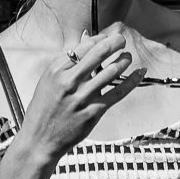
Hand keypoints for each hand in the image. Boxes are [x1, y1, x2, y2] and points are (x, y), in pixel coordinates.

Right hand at [16, 26, 145, 161]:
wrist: (39, 140)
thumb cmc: (43, 111)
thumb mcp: (48, 83)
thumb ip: (66, 65)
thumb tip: (85, 42)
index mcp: (55, 72)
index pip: (82, 48)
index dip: (99, 39)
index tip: (106, 38)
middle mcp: (68, 82)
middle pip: (98, 54)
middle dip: (115, 43)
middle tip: (122, 40)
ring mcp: (82, 97)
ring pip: (111, 72)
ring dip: (123, 60)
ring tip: (127, 57)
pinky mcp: (93, 111)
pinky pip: (118, 92)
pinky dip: (132, 81)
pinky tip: (140, 73)